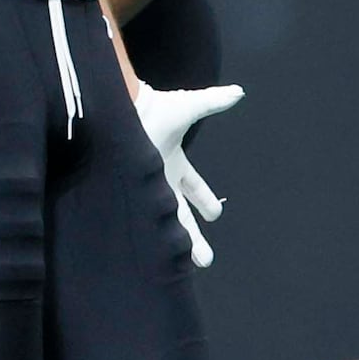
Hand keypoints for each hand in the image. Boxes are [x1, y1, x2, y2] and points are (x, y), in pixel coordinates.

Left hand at [132, 79, 241, 265]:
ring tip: (187, 267)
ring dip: (175, 246)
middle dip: (194, 238)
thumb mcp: (187, 107)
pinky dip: (148, 240)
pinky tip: (152, 260)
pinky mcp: (127, 196)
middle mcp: (156, 178)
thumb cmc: (152, 109)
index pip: (191, 186)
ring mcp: (141, 188)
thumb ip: (212, 101)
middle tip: (204, 259)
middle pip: (179, 215)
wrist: (120, 114)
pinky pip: (140, 223)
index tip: (215, 215)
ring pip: (162, 225)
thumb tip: (238, 92)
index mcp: (171, 162)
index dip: (205, 200)